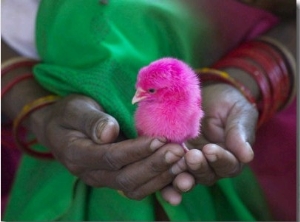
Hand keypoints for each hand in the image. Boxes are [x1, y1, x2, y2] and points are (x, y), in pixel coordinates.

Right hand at [29, 94, 185, 199]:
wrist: (61, 128)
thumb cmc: (69, 113)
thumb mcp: (75, 109)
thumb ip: (90, 120)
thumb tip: (109, 133)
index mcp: (77, 155)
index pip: (111, 157)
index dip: (137, 151)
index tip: (160, 139)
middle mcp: (91, 173)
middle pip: (126, 178)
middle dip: (155, 165)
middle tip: (178, 151)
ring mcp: (104, 179)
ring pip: (135, 188)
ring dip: (161, 177)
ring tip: (183, 162)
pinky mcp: (116, 178)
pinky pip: (139, 187)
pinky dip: (160, 183)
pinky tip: (178, 173)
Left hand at [160, 83, 257, 204]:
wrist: (209, 96)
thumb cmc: (229, 104)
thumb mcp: (239, 114)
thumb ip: (240, 134)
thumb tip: (247, 156)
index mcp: (231, 158)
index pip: (228, 165)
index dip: (219, 159)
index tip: (210, 149)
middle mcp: (211, 166)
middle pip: (206, 175)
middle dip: (198, 168)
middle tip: (191, 157)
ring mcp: (190, 163)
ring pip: (186, 176)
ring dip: (180, 176)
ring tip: (174, 168)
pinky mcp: (173, 157)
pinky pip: (168, 170)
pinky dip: (163, 177)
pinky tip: (156, 176)